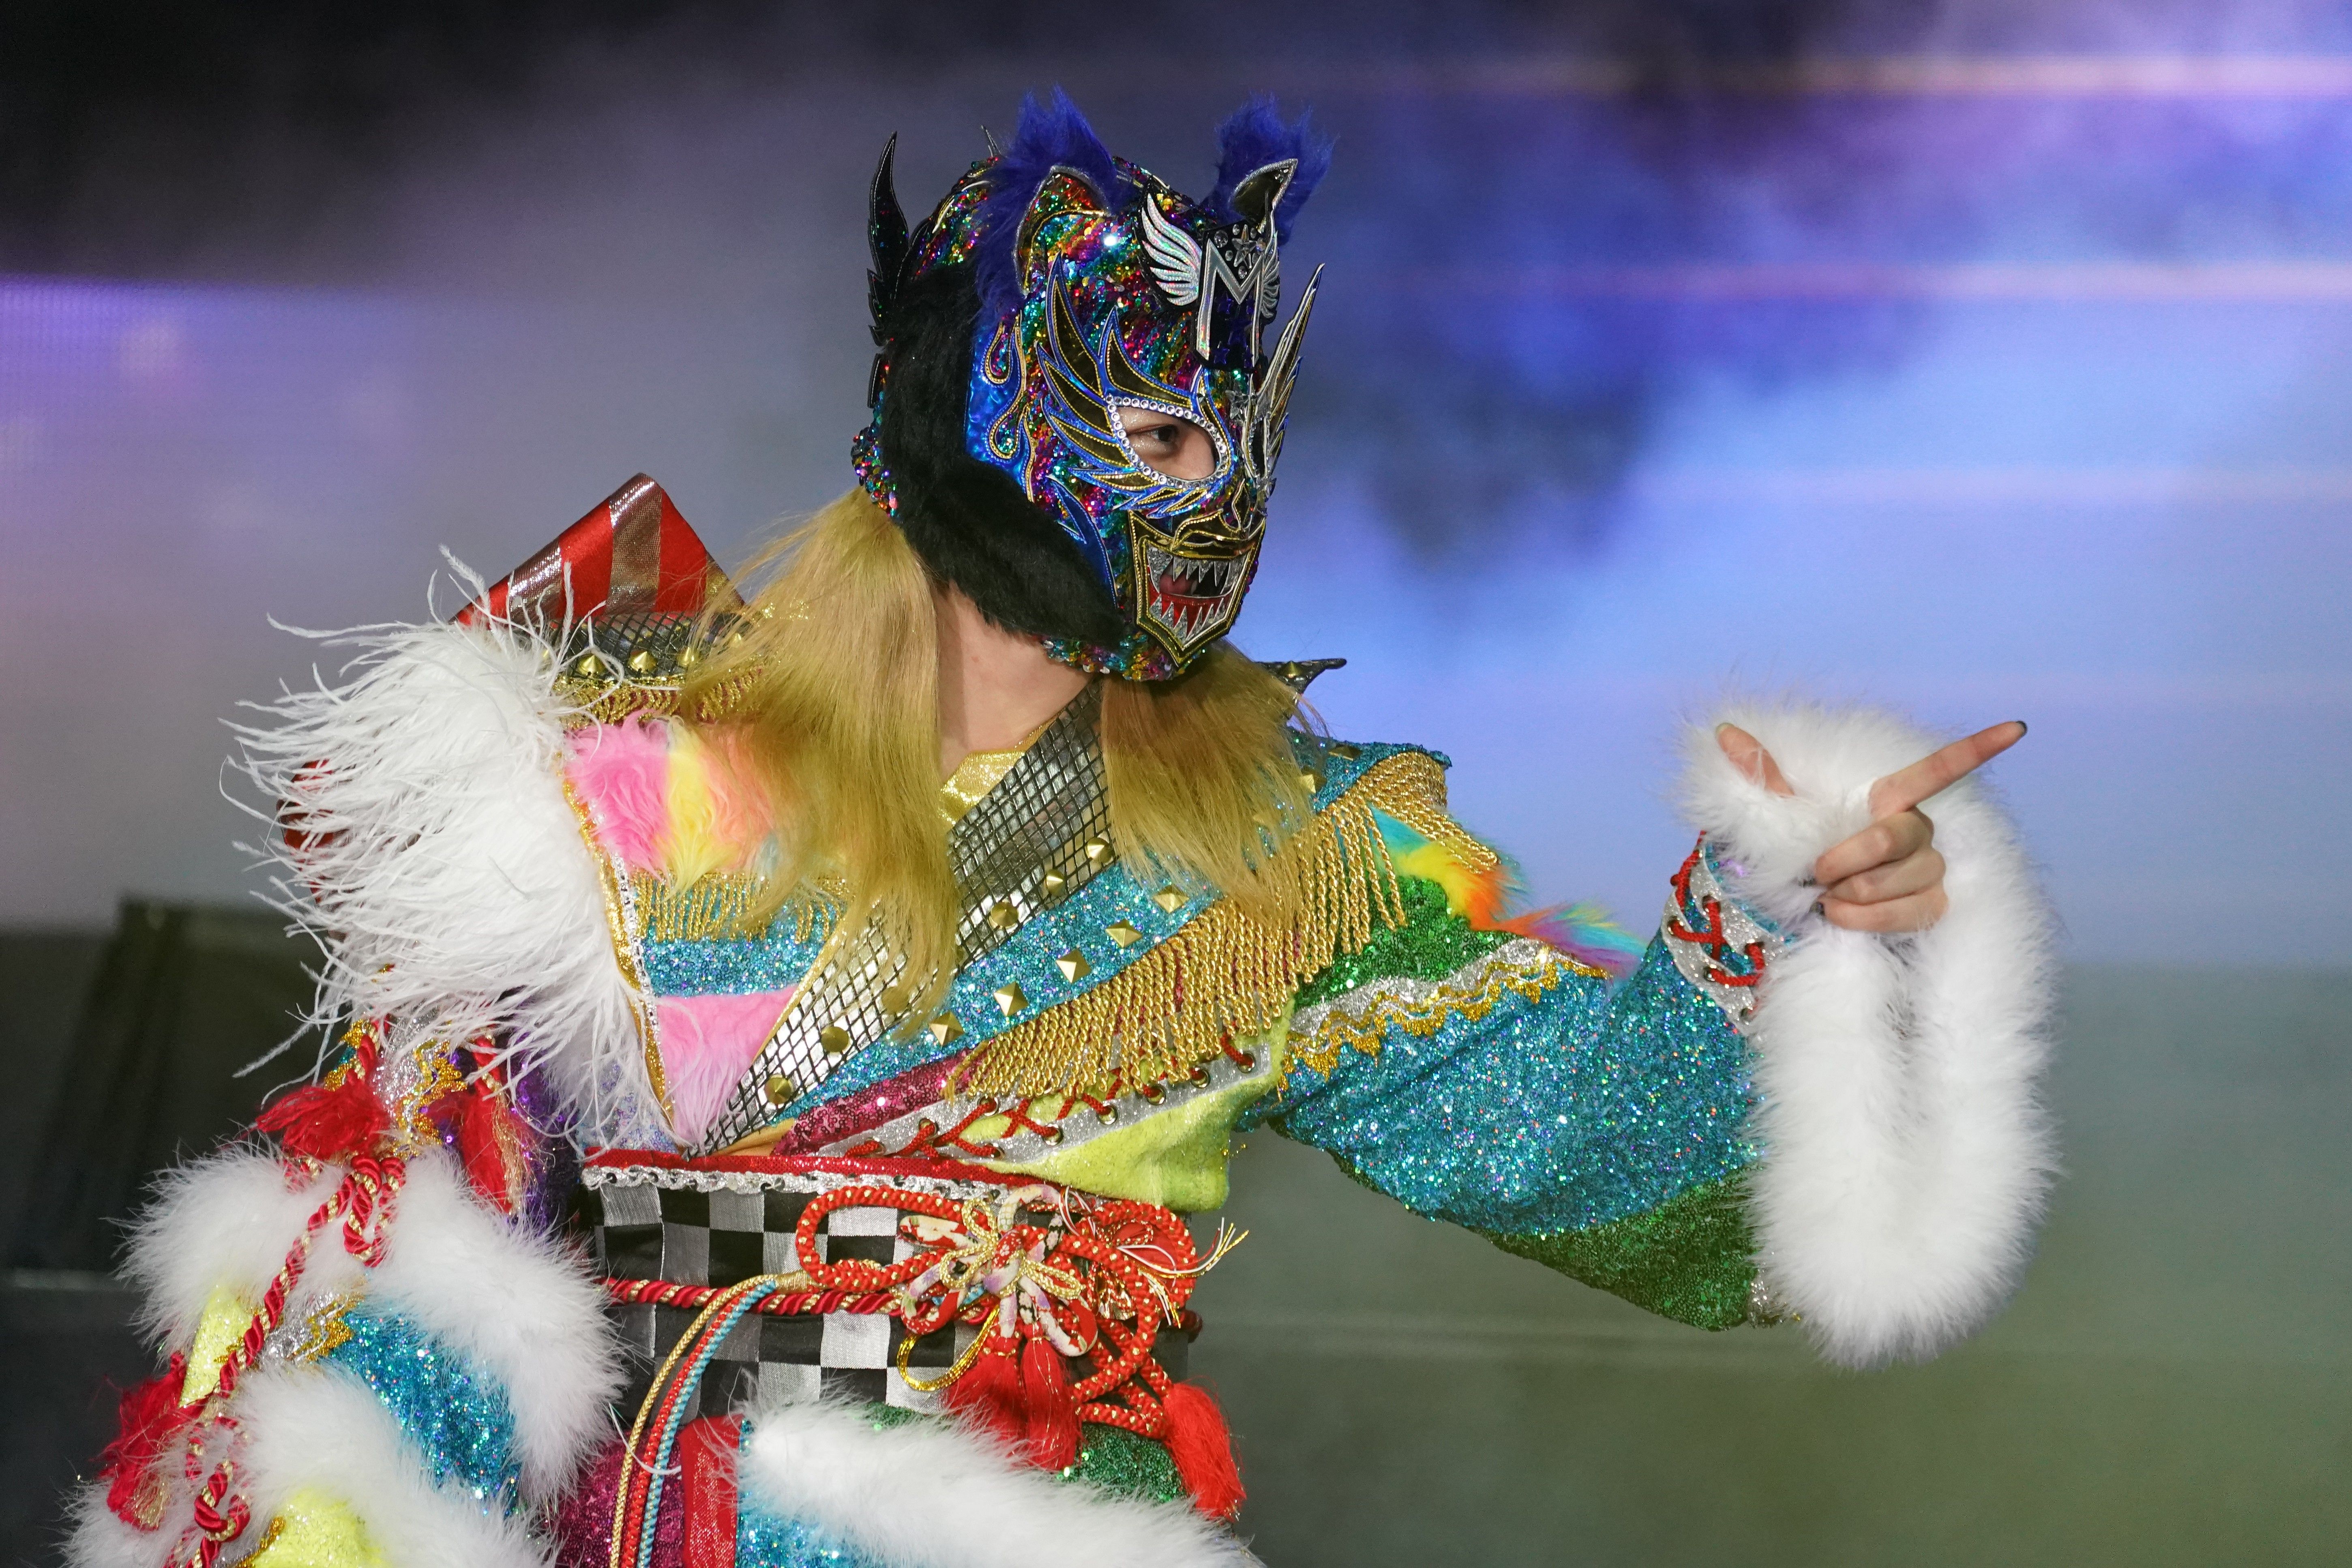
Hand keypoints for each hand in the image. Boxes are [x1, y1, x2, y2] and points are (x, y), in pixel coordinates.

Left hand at [1715, 719, 2026, 932]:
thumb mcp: (1775, 817)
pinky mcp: (1931, 907)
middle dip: (1853, 856)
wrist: (1798, 910)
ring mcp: (1929, 870)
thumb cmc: (1796, 855)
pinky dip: (1868, 916)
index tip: (2015, 728)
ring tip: (1825, 895)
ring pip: (1907, 877)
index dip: (1975, 749)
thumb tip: (1725, 732)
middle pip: (1901, 835)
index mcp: (1885, 798)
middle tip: (1818, 870)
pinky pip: (1912, 911)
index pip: (1937, 770)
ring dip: (1856, 890)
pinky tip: (1840, 915)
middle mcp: (1917, 829)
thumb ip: (1761, 776)